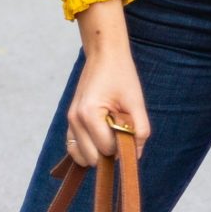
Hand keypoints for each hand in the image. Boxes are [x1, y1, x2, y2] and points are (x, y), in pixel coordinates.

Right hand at [66, 0, 149, 166]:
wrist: (105, 53)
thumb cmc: (121, 74)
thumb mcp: (136, 100)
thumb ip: (140, 129)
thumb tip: (136, 154)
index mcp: (89, 114)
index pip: (106, 149)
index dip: (121, 144)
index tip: (128, 128)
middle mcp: (74, 120)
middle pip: (92, 158)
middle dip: (109, 150)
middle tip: (120, 130)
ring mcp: (70, 120)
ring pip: (81, 157)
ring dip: (98, 152)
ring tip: (110, 132)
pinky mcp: (70, 120)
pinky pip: (74, 148)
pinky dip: (87, 150)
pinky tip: (101, 137)